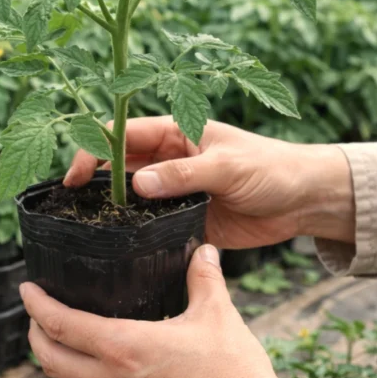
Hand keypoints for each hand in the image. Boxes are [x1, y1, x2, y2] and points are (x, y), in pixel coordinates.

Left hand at [22, 246, 279, 377]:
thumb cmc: (235, 376)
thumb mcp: (218, 316)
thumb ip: (203, 278)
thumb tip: (203, 250)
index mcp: (124, 348)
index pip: (60, 324)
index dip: (36, 304)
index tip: (27, 288)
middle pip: (48, 356)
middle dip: (34, 332)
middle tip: (36, 312)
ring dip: (50, 359)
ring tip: (54, 339)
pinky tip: (85, 371)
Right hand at [64, 117, 355, 247]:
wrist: (305, 201)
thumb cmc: (272, 169)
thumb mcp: (228, 166)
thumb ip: (184, 174)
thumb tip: (138, 183)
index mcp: (175, 133)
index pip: (122, 134)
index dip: (94, 150)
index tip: (76, 175)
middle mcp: (167, 160)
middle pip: (117, 165)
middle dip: (92, 179)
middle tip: (71, 204)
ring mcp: (172, 190)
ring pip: (128, 195)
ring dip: (108, 207)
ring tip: (84, 226)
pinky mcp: (181, 219)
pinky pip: (147, 223)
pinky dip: (131, 230)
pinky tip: (116, 244)